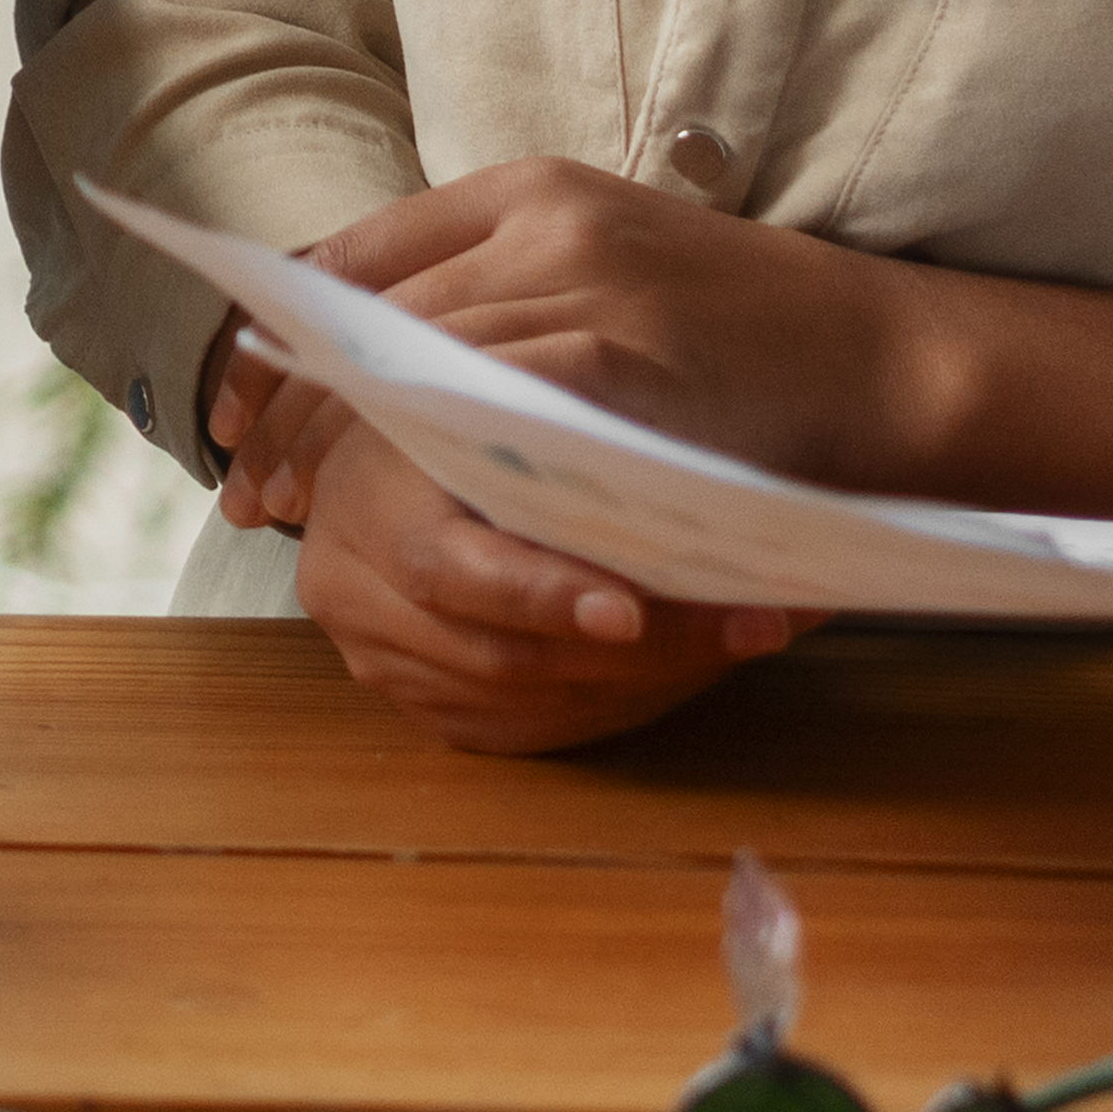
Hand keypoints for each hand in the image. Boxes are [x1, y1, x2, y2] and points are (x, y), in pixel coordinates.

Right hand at [290, 428, 805, 746]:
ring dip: (652, 680)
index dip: (541, 595)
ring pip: (534, 705)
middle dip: (643, 646)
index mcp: (363, 506)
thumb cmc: (462, 405)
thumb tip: (661, 460)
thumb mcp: (496, 380)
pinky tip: (694, 663)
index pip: (449, 570)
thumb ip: (553, 404)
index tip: (630, 610)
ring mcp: (390, 664)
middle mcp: (358, 598)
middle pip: (507, 656)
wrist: (391, 455)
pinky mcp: (431, 707)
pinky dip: (622, 702)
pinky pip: (537, 730)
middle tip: (754, 621)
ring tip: (751, 632)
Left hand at [303, 152, 951, 487]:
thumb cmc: (742, 330)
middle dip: (294, 411)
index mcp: (531, 186)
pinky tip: (382, 519)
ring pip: (409, 374)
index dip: (279, 338)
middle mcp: (544, 225)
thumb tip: (356, 349)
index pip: (358, 257)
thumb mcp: (605, 267)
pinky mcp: (612, 369)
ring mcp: (580, 292)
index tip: (234, 407)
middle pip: (366, 321)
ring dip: (340, 452)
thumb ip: (496, 289)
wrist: (889, 362)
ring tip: (293, 515)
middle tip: (249, 490)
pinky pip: (480, 422)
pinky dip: (420, 470)